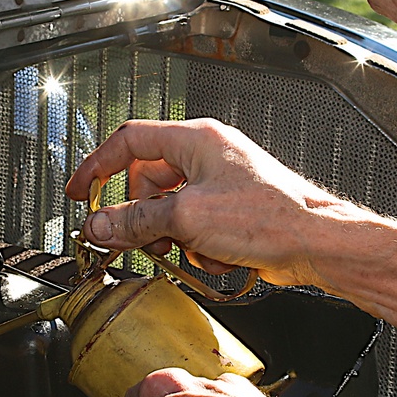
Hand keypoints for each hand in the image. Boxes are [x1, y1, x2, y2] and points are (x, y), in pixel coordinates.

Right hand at [64, 119, 346, 287]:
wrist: (315, 243)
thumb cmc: (269, 217)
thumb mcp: (187, 218)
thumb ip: (135, 221)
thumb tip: (99, 225)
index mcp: (195, 140)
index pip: (129, 141)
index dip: (98, 167)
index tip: (81, 192)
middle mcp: (207, 156)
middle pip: (148, 182)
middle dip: (143, 217)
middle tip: (138, 240)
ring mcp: (220, 184)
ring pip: (170, 210)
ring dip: (174, 237)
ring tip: (188, 250)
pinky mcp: (231, 212)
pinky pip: (194, 227)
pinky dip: (198, 247)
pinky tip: (216, 257)